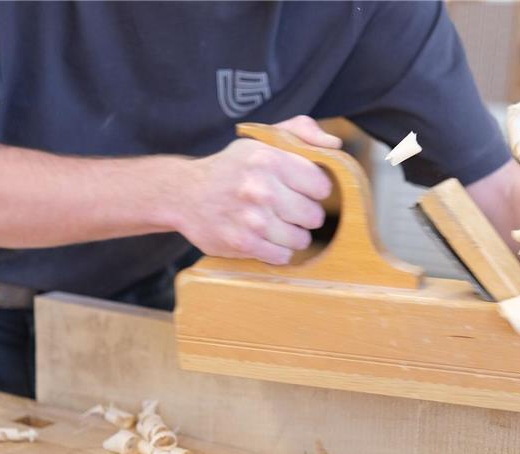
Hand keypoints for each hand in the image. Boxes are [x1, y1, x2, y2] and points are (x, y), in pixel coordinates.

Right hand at [174, 115, 341, 264]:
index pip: (322, 186)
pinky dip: (277, 250)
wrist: (184, 193)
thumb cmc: (232, 167)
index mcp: (269, 159)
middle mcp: (261, 189)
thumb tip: (335, 143)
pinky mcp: (243, 244)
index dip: (314, 189)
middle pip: (314, 216)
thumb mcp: (262, 139)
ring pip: (301, 239)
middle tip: (286, 207)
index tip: (301, 188)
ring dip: (292, 234)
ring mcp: (252, 219)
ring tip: (274, 222)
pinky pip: (282, 256)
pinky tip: (264, 236)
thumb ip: (301, 132)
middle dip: (304, 214)